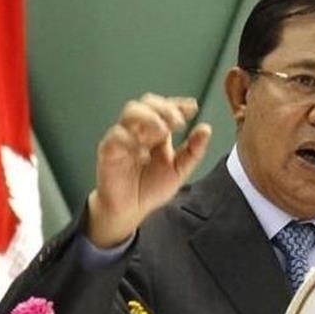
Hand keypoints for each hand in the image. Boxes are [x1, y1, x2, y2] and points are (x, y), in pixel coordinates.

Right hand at [86, 93, 211, 247]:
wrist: (130, 209)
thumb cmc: (150, 188)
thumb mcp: (179, 170)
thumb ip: (193, 151)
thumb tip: (206, 129)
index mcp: (157, 133)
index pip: (165, 108)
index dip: (178, 104)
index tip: (193, 108)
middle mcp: (140, 131)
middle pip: (147, 103)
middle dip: (164, 108)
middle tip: (178, 121)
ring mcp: (123, 138)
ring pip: (130, 113)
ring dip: (149, 118)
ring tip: (162, 132)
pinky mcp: (109, 150)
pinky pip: (116, 136)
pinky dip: (131, 141)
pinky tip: (143, 155)